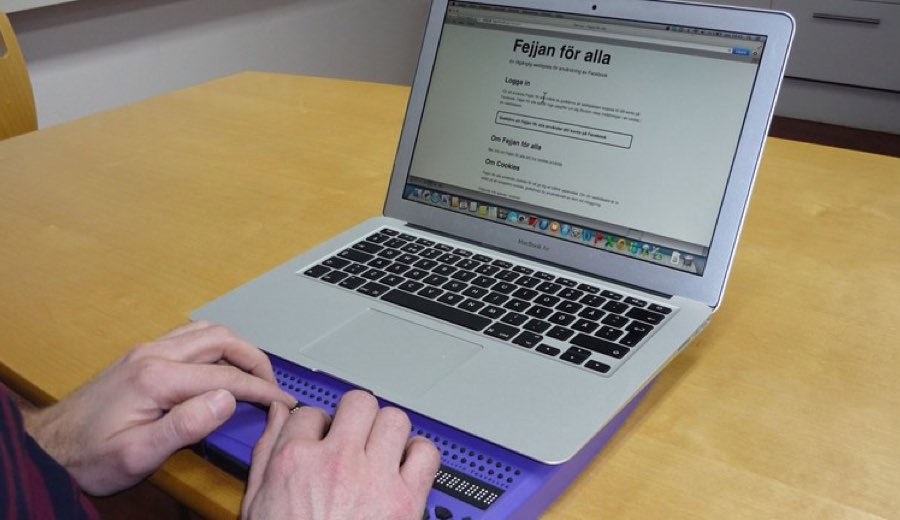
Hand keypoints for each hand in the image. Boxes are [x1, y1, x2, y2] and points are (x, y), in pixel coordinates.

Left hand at [23, 320, 294, 494]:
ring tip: (254, 373)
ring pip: (207, 332)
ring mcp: (147, 350)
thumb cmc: (90, 456)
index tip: (281, 401)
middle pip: (222, 340)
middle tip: (273, 384)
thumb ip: (186, 425)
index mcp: (156, 378)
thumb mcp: (139, 454)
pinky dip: (217, 345)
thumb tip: (227, 399)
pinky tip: (222, 365)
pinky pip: (191, 337)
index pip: (225, 376)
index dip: (261, 389)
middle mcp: (153, 355)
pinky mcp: (142, 355)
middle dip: (256, 360)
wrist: (51, 447)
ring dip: (238, 348)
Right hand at [242, 390, 440, 519]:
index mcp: (295, 462)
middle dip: (356, 416)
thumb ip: (267, 452)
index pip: (310, 412)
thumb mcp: (257, 503)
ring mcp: (373, 479)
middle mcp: (336, 462)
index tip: (323, 437)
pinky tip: (407, 467)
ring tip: (383, 449)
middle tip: (355, 435)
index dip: (318, 424)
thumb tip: (279, 414)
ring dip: (389, 432)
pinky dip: (420, 456)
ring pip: (394, 419)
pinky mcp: (405, 499)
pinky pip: (425, 454)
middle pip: (358, 403)